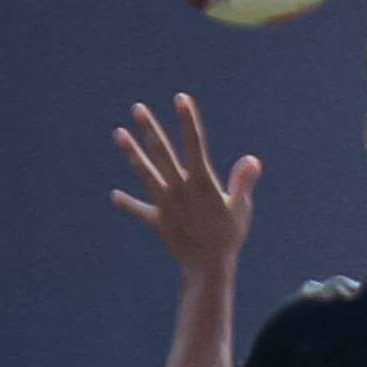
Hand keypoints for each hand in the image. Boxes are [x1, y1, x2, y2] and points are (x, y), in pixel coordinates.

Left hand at [110, 95, 258, 275]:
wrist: (208, 266)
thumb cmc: (230, 235)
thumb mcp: (242, 207)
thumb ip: (243, 181)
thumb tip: (252, 160)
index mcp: (202, 182)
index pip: (194, 144)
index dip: (188, 120)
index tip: (181, 99)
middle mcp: (179, 188)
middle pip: (162, 152)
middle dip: (150, 128)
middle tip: (137, 108)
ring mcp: (164, 203)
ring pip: (145, 172)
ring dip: (131, 152)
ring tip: (118, 133)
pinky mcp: (157, 220)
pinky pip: (139, 209)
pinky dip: (127, 203)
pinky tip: (115, 196)